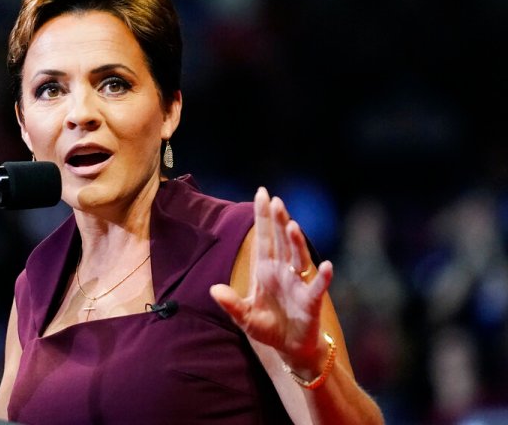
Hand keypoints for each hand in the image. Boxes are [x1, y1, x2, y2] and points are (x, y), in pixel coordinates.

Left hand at [210, 187, 332, 364]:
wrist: (290, 347)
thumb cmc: (268, 326)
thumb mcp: (244, 317)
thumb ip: (231, 304)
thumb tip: (214, 289)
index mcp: (265, 269)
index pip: (264, 237)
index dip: (263, 216)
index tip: (262, 193)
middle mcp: (283, 271)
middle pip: (281, 241)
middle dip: (278, 221)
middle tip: (276, 200)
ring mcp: (298, 284)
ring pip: (298, 258)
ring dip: (296, 242)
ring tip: (291, 225)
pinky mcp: (310, 301)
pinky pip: (317, 287)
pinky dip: (321, 277)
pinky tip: (325, 266)